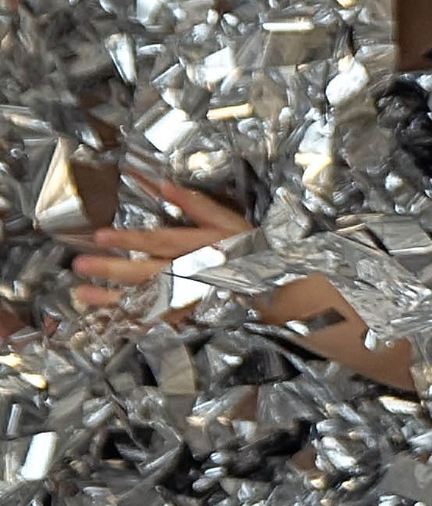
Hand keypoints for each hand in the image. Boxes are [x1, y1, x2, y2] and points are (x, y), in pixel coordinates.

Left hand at [65, 180, 247, 308]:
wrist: (276, 290)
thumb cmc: (253, 251)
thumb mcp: (232, 222)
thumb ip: (198, 205)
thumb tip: (165, 186)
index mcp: (202, 248)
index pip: (160, 242)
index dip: (130, 240)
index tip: (101, 236)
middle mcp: (193, 275)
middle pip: (147, 272)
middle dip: (112, 269)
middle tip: (81, 264)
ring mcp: (188, 299)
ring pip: (146, 299)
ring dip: (112, 298)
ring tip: (82, 293)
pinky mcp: (187, 316)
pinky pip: (155, 320)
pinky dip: (131, 320)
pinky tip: (108, 316)